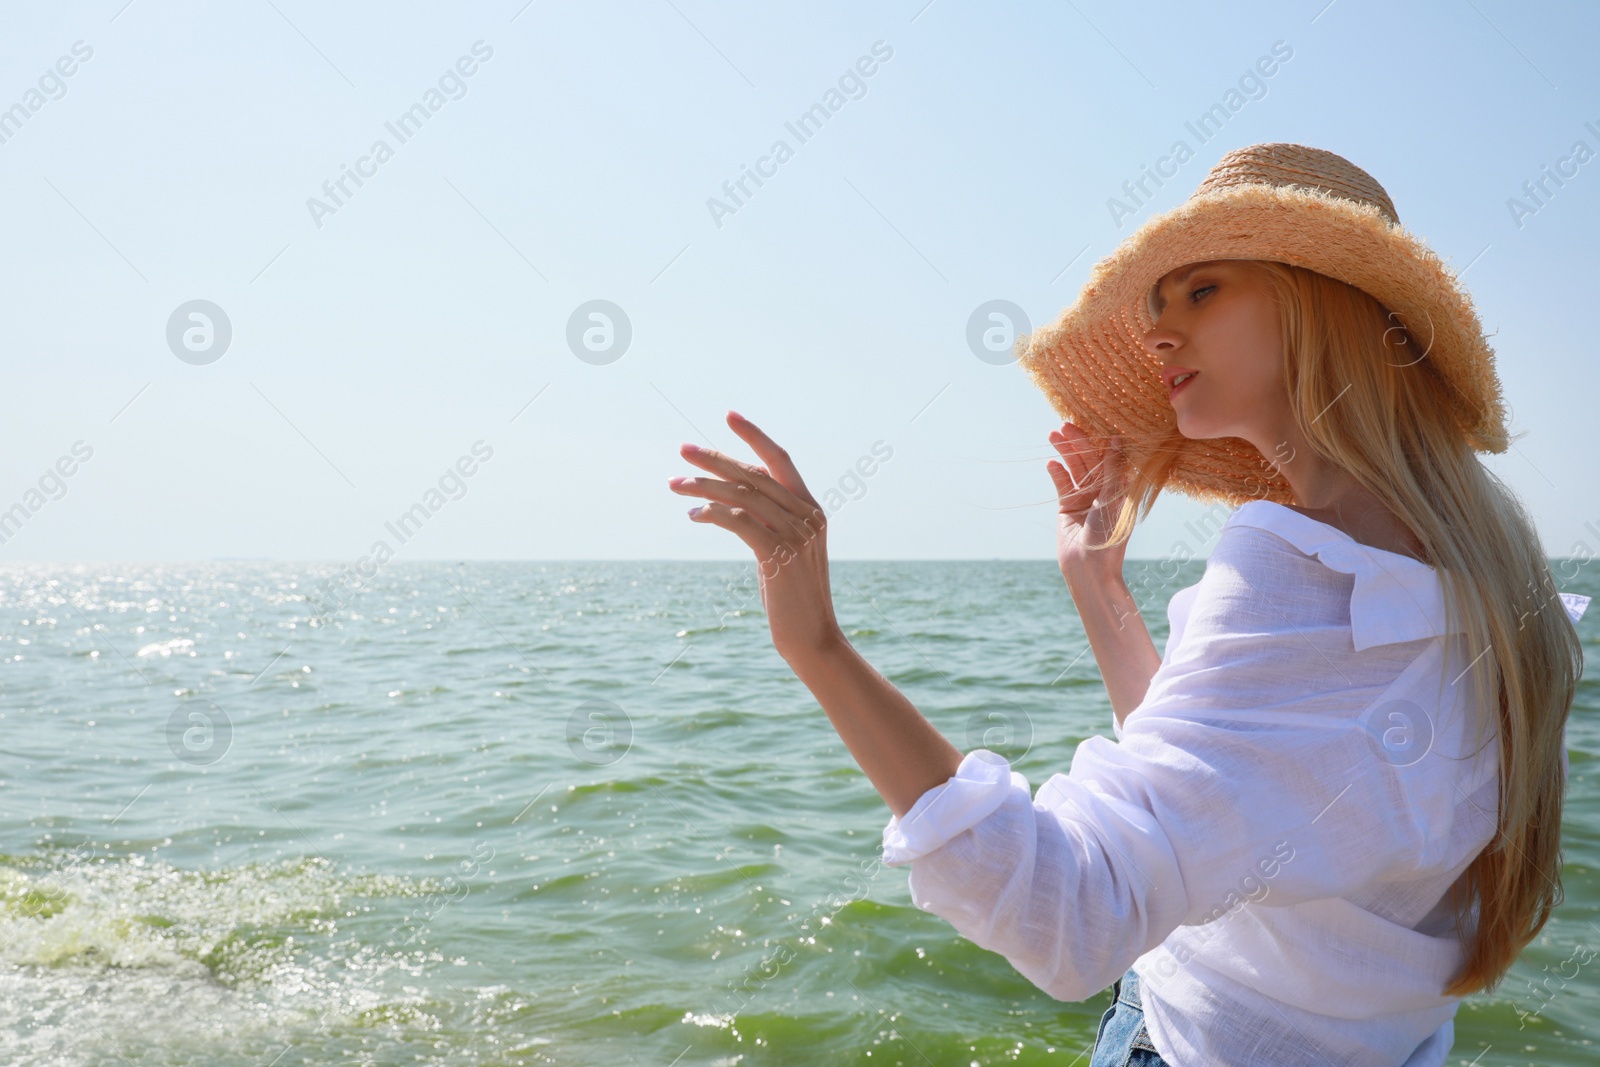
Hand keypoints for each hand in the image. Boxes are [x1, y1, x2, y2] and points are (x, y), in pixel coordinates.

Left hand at [669, 411, 842, 660]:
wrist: (813, 639)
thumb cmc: (792, 600)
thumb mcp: (780, 554)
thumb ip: (763, 525)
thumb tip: (720, 507)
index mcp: (812, 510)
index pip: (780, 460)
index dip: (755, 436)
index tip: (729, 416)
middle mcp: (807, 516)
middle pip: (754, 474)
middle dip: (715, 459)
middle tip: (683, 450)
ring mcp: (796, 534)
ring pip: (741, 495)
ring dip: (703, 486)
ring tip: (675, 483)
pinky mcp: (780, 554)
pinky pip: (739, 521)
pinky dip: (712, 513)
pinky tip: (694, 515)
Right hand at [1047, 421, 1132, 582]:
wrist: (1090, 568)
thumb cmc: (1109, 536)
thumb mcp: (1114, 499)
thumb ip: (1112, 470)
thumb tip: (1115, 441)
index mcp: (1120, 487)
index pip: (1108, 457)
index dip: (1098, 440)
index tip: (1089, 423)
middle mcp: (1103, 490)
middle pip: (1089, 459)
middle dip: (1077, 442)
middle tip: (1064, 425)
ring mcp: (1084, 497)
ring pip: (1074, 468)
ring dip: (1064, 452)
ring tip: (1053, 435)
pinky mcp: (1067, 507)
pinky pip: (1062, 484)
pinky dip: (1057, 473)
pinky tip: (1051, 463)